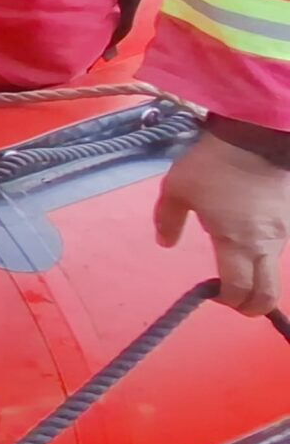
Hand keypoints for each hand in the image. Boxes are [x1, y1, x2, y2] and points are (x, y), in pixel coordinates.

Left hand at [155, 131, 289, 313]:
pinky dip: (266, 257)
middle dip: (251, 306)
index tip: (213, 294)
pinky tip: (249, 243)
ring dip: (259, 279)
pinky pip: (280, 248)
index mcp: (236, 243)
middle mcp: (265, 245)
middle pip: (268, 294)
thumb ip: (167, 219)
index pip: (238, 290)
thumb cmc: (213, 165)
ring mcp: (284, 233)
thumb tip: (166, 244)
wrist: (257, 136)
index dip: (227, 301)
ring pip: (275, 271)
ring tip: (237, 266)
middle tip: (233, 299)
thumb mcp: (176, 189)